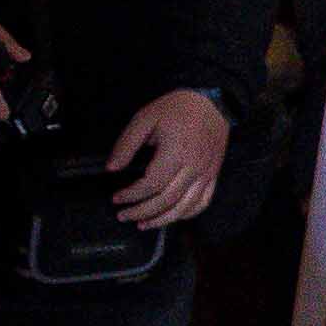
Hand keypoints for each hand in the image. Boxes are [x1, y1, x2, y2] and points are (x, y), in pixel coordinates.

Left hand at [106, 89, 232, 228]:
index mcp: (176, 152)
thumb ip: (127, 144)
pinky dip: (187, 214)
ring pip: (185, 207)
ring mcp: (206, 173)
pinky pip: (203, 202)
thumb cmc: (179, 108)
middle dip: (141, 212)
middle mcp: (194, 166)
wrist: (213, 102)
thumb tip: (112, 168)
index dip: (131, 195)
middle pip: (166, 200)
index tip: (117, 197)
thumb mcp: (145, 118)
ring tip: (144, 224)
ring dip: (163, 220)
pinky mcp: (213, 175)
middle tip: (124, 215)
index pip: (151, 184)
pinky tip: (172, 216)